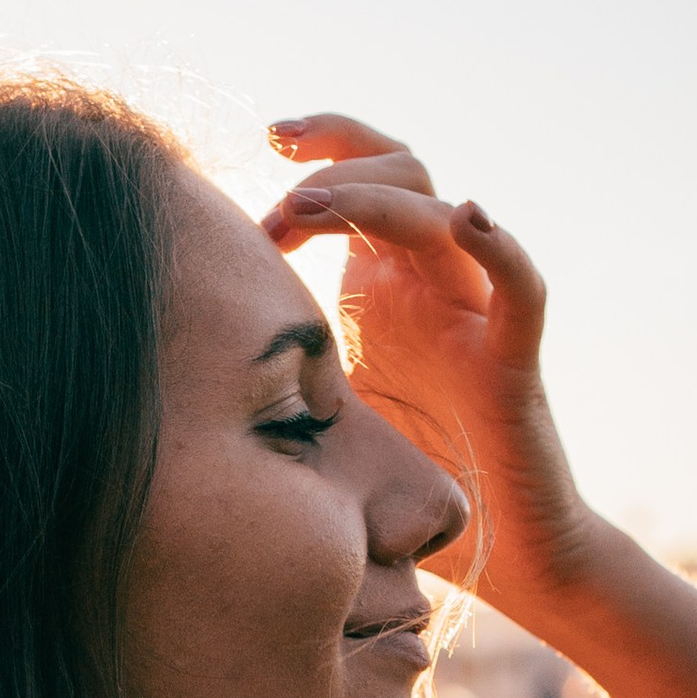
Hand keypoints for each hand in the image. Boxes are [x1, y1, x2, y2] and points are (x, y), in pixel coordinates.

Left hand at [260, 115, 596, 630]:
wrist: (495, 555)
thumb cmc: (402, 486)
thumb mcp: (312, 409)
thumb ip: (267, 372)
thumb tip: (174, 365)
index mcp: (384, 286)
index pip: (361, 177)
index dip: (322, 145)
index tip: (265, 142)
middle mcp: (430, 285)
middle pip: (403, 172)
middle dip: (338, 166)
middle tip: (279, 196)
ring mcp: (474, 318)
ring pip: (443, 216)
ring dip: (376, 199)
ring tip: (311, 209)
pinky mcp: (512, 364)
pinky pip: (522, 290)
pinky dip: (501, 248)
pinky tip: (469, 218)